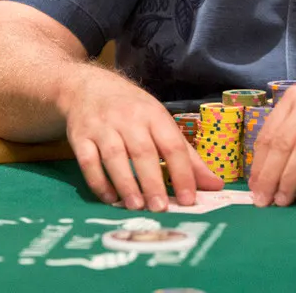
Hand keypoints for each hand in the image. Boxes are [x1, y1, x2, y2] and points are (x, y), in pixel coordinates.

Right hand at [61, 69, 222, 211]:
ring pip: (114, 157)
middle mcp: (128, 119)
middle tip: (161, 208)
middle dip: (152, 181)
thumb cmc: (131, 109)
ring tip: (136, 207)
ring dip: (125, 183)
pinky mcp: (80, 137)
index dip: (182, 172)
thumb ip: (187, 156)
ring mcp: (102, 127)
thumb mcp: (160, 122)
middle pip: (142, 152)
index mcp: (154, 115)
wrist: (88, 86)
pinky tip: (110, 198)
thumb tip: (216, 185)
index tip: (188, 199)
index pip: (172, 145)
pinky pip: (87, 161)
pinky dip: (98, 182)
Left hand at [248, 83, 295, 206]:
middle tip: (263, 201)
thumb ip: (292, 134)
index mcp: (295, 97)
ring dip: (289, 181)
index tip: (253, 189)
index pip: (269, 134)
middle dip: (270, 176)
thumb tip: (265, 173)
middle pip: (282, 143)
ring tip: (283, 201)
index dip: (259, 164)